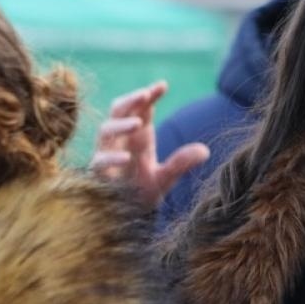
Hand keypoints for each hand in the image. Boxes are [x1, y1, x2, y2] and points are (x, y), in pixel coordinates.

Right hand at [91, 81, 209, 211]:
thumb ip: (182, 163)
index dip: (149, 95)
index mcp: (139, 136)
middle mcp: (121, 140)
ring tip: (137, 124)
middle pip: (118, 111)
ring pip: (106, 130)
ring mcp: (108, 154)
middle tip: (144, 94)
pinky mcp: (99, 173)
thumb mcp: (166, 178)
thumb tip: (205, 151)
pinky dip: (111, 157)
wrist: (128, 217)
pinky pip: (100, 160)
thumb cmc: (144, 192)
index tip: (162, 86)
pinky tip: (126, 158)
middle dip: (130, 100)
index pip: (141, 108)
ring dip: (121, 124)